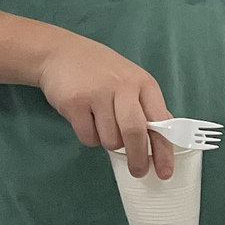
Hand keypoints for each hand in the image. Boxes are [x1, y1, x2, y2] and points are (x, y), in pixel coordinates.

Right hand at [36, 32, 174, 179]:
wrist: (60, 52)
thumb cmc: (100, 71)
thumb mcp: (129, 81)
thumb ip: (145, 107)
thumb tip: (163, 140)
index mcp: (143, 83)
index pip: (160, 121)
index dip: (164, 150)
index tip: (165, 172)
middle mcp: (123, 86)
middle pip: (135, 133)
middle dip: (138, 158)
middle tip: (137, 171)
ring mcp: (98, 94)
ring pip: (110, 140)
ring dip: (108, 142)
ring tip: (101, 123)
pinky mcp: (75, 103)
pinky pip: (88, 138)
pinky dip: (88, 136)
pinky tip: (85, 118)